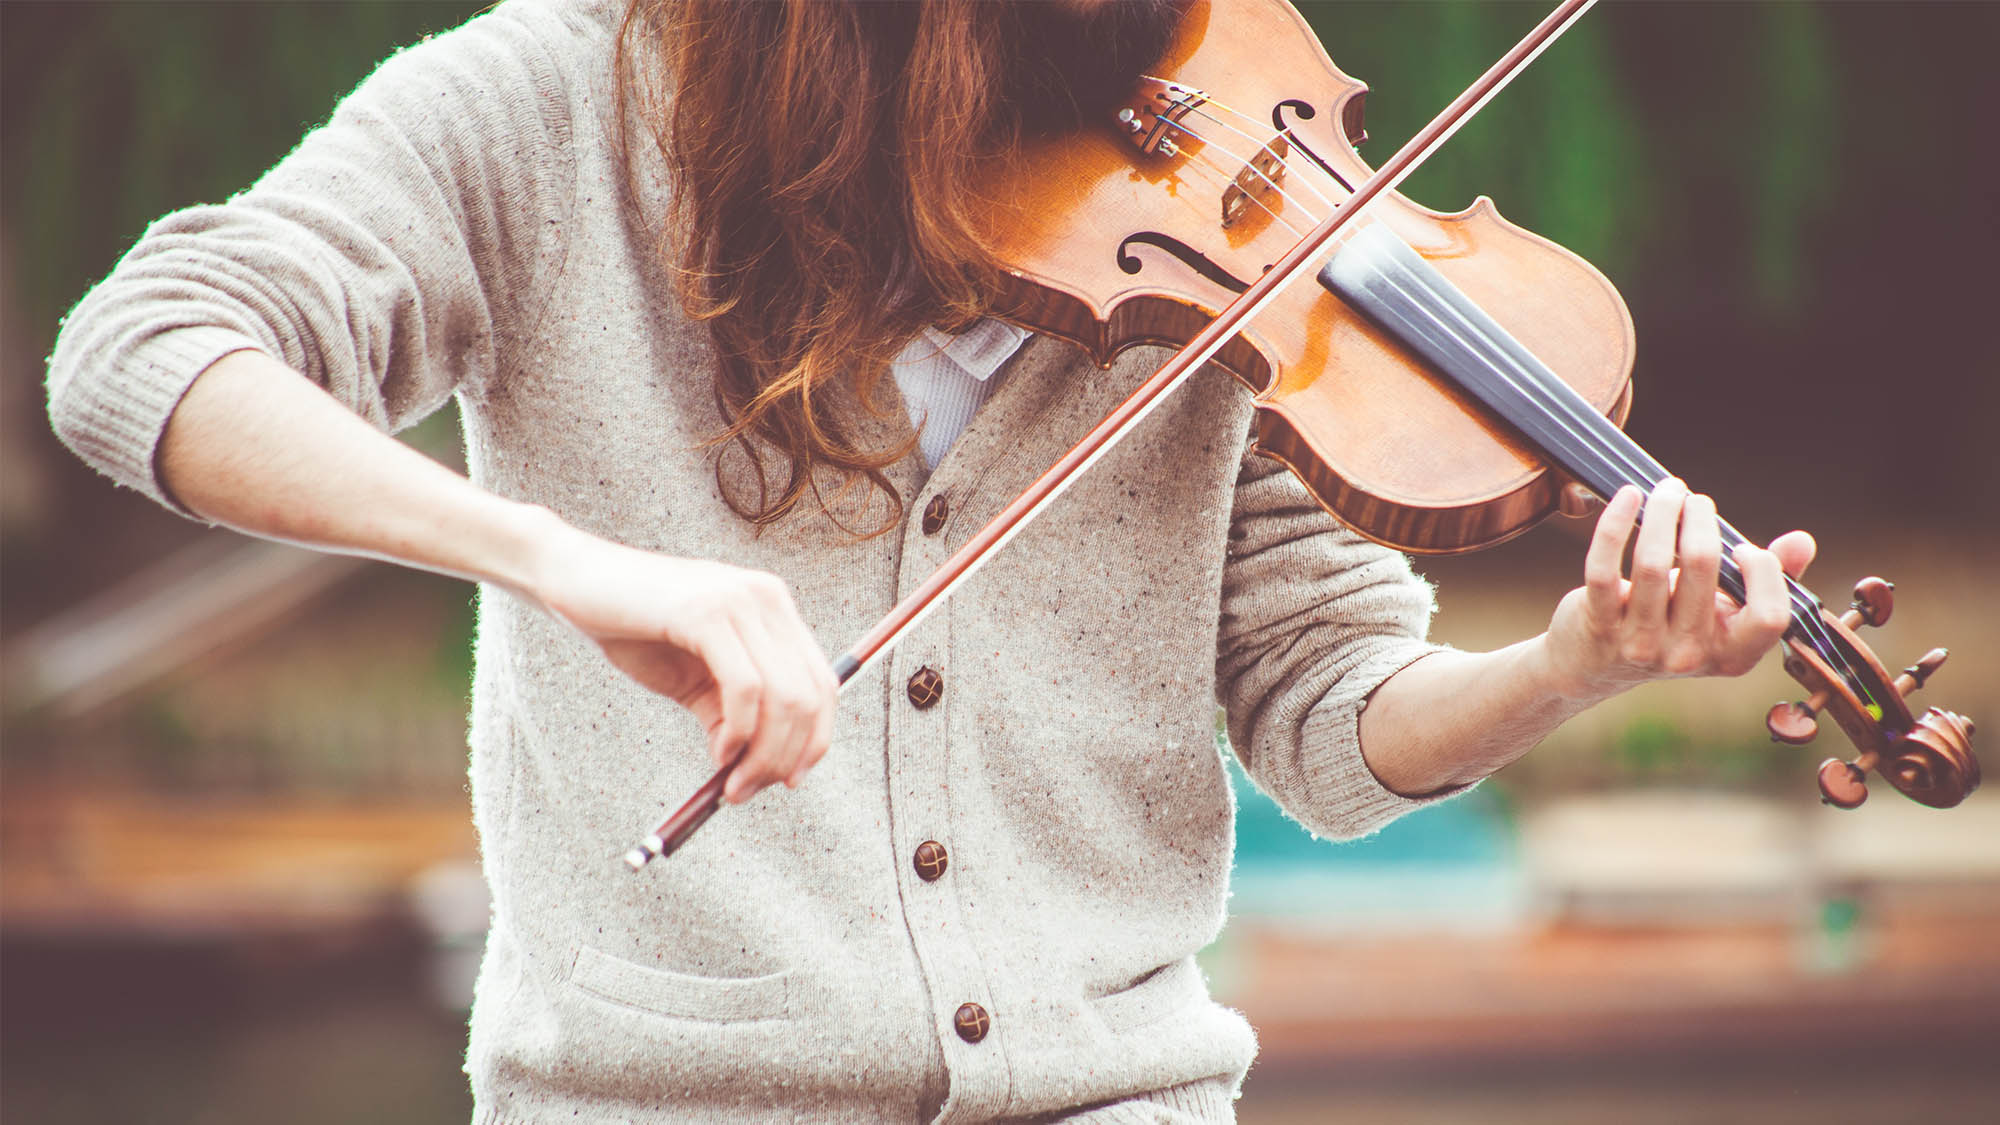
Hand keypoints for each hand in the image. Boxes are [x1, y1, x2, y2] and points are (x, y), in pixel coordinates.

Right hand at [526, 523, 836, 802]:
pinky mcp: (708, 612)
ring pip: (785, 697)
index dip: (815, 739)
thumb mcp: (694, 678)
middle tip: (747, 791)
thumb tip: (757, 769)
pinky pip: (746, 688)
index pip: (823, 682)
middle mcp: (768, 598)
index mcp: (773, 608)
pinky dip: (739, 732)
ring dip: (762, 755)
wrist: (572, 580)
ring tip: (731, 782)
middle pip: (811, 695)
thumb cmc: (632, 628)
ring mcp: (741, 600)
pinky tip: (719, 752)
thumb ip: (730, 713)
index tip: (788, 781)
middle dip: (786, 756)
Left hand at [1542, 478, 1815, 702]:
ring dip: (1662, 512)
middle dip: (1700, 519)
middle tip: (1693, 499)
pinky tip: (1628, 496)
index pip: (1769, 616)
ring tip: (1667, 490)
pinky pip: (1603, 567)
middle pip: (1704, 569)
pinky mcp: (1599, 625)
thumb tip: (1802, 541)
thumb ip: (1768, 578)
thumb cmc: (1671, 624)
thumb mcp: (1723, 611)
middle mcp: (1688, 654)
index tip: (1742, 547)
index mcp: (1732, 655)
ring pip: (1653, 562)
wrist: (1595, 664)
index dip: (1764, 573)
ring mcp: (1641, 643)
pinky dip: (1615, 524)